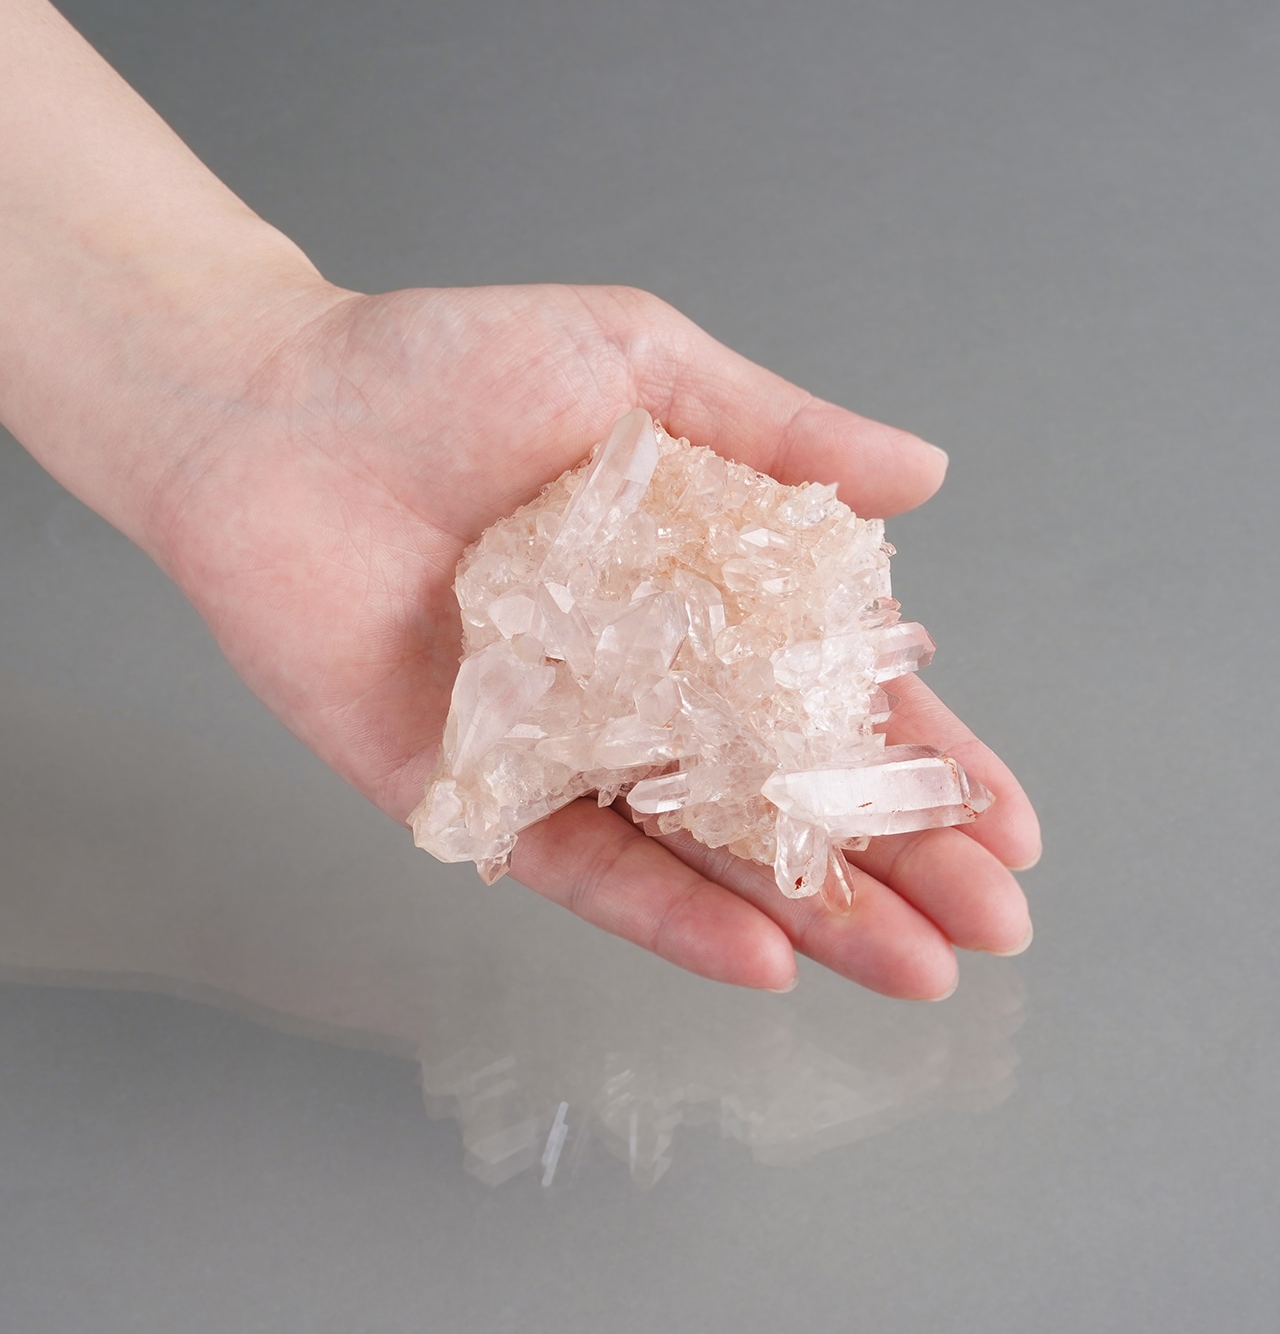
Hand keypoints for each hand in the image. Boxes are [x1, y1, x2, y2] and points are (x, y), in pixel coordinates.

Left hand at [155, 281, 1038, 995]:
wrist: (267, 412)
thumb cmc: (444, 366)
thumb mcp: (639, 366)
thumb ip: (778, 432)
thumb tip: (928, 474)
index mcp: (697, 589)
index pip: (836, 692)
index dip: (926, 756)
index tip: (1010, 823)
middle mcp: (641, 682)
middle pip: (789, 790)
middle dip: (899, 858)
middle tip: (996, 925)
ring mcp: (563, 746)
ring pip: (706, 850)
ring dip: (813, 912)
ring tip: (918, 967)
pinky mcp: (472, 794)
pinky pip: (581, 867)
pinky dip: (669, 914)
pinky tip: (764, 958)